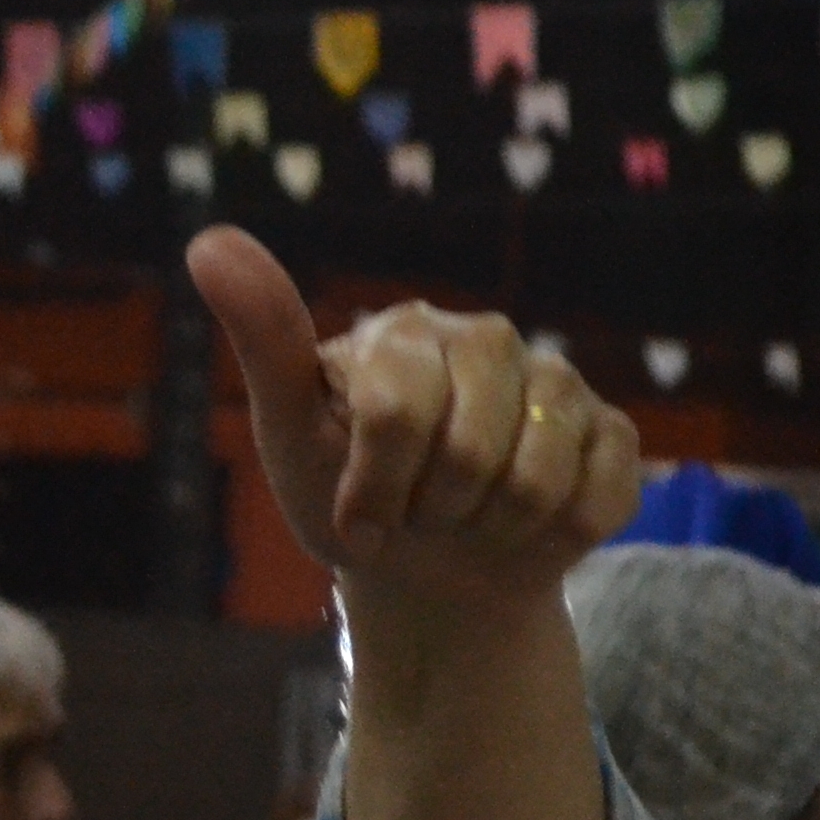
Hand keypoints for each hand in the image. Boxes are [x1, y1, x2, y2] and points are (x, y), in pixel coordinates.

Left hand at [190, 227, 639, 616]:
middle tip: (416, 514)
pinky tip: (523, 527)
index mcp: (407, 333)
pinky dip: (548, 539)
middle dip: (431, 511)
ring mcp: (559, 383)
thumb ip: (264, 340)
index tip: (356, 517)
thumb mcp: (289, 434)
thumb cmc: (346, 501)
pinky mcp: (611, 435)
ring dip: (487, 530)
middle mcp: (490, 342)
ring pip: (535, 482)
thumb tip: (208, 242)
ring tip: (465, 520)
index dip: (373, 490)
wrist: (421, 577)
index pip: (395, 414)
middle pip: (471, 451)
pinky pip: (592, 500)